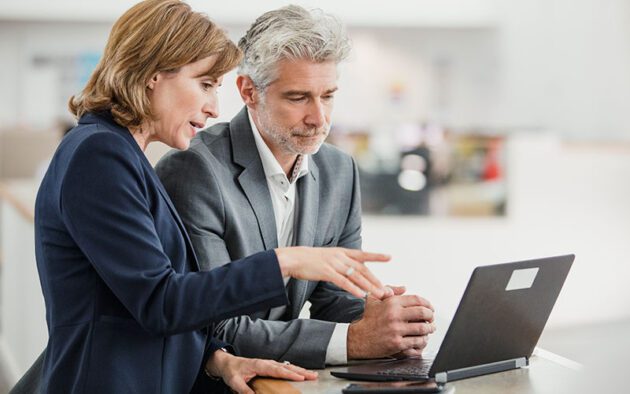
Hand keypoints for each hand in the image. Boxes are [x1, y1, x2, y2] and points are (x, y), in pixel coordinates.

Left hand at [206, 351, 316, 393]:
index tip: (301, 377)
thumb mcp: (235, 382)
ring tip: (311, 374)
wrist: (228, 363)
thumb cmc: (232, 371)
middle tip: (313, 375)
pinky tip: (300, 373)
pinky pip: (284, 368)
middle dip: (301, 371)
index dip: (290, 374)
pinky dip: (294, 370)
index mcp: (259, 365)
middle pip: (286, 366)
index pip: (277, 370)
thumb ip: (244, 390)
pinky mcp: (269, 366)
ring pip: (287, 366)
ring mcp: (269, 364)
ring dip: (300, 370)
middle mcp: (266, 363)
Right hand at [275, 247, 389, 298]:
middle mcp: (340, 257)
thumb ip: (339, 262)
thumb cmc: (309, 260)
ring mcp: (334, 263)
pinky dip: (353, 288)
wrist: (293, 258)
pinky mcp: (326, 271)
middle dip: (376, 280)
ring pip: (356, 276)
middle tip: (387, 289)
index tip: (389, 257)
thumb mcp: (327, 257)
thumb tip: (349, 269)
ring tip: (379, 294)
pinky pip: (343, 281)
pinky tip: (361, 295)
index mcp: (341, 252)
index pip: (362, 254)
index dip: (376, 256)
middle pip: (362, 269)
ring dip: (369, 286)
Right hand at [347, 293, 435, 358]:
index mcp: (391, 302)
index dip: (427, 303)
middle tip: (432, 318)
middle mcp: (394, 315)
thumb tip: (404, 288)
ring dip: (430, 328)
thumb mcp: (374, 299)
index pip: (417, 300)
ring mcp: (396, 330)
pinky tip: (422, 339)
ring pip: (422, 328)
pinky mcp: (397, 343)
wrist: (358, 338)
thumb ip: (388, 289)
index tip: (430, 308)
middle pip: (423, 313)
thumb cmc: (367, 318)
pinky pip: (417, 341)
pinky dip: (423, 340)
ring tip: (430, 328)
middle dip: (431, 316)